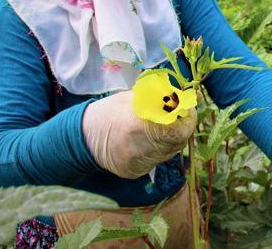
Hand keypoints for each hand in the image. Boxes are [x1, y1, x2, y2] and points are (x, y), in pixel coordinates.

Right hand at [82, 90, 196, 178]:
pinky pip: (156, 160)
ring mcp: (137, 164)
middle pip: (176, 143)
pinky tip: (149, 139)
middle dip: (182, 128)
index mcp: (137, 126)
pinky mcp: (134, 173)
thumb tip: (183, 99)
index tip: (188, 108)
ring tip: (163, 126)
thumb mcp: (134, 98)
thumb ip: (159, 101)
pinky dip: (159, 149)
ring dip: (172, 139)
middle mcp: (139, 150)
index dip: (187, 120)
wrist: (83, 137)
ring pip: (168, 153)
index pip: (177, 131)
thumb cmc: (109, 112)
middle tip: (179, 116)